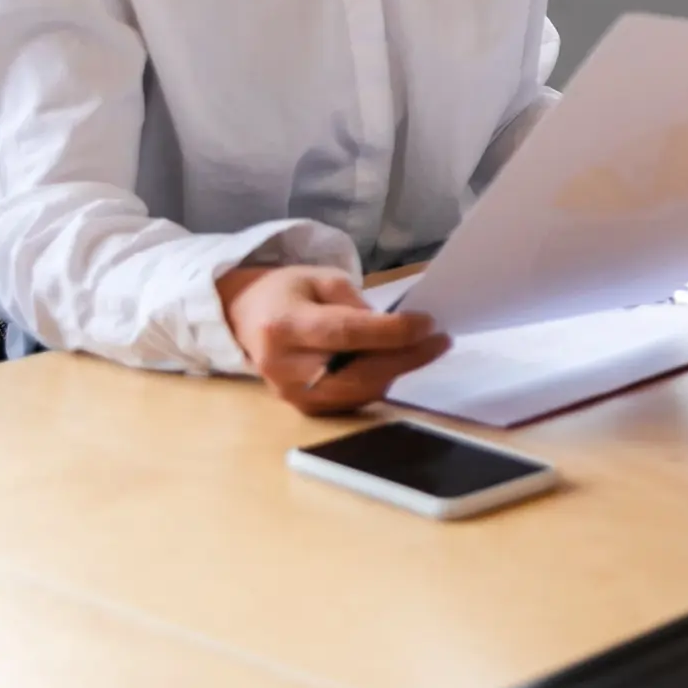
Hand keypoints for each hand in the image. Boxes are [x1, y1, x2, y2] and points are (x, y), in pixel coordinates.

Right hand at [217, 265, 448, 414]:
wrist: (247, 319)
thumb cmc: (289, 293)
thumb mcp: (322, 279)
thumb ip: (356, 303)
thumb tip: (396, 329)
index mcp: (283, 326)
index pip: (345, 333)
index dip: (391, 332)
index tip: (428, 323)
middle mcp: (283, 366)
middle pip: (355, 372)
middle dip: (405, 358)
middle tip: (440, 341)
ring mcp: (290, 394)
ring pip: (357, 392)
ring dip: (397, 372)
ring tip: (424, 349)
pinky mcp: (302, 408)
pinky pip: (352, 402)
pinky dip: (379, 383)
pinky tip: (395, 363)